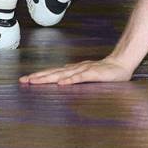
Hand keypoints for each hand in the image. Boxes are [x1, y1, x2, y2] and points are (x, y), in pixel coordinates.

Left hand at [19, 57, 133, 85]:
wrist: (123, 64)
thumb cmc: (107, 71)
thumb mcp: (88, 74)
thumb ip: (75, 76)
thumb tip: (62, 78)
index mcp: (74, 69)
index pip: (54, 72)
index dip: (40, 75)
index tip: (26, 79)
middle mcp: (77, 68)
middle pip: (55, 72)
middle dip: (39, 76)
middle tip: (24, 80)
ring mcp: (85, 70)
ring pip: (63, 74)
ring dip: (49, 77)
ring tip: (36, 81)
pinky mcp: (94, 74)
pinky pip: (81, 77)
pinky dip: (71, 80)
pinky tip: (62, 83)